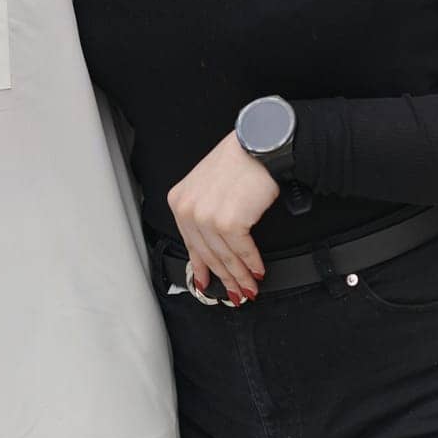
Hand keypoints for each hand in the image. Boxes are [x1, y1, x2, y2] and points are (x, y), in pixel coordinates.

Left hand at [166, 132, 278, 303]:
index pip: (189, 242)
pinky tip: (257, 271)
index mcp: (179, 200)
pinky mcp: (229, 221)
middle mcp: (188, 209)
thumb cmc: (238, 161)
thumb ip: (204, 216)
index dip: (201, 268)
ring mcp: (207, 216)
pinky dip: (251, 264)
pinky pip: (241, 251)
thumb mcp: (208, 186)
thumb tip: (210, 252)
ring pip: (224, 256)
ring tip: (249, 287)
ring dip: (239, 276)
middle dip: (224, 278)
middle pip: (207, 254)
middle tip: (235, 292)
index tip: (207, 284)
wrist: (257, 145)